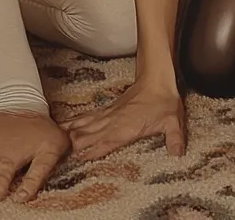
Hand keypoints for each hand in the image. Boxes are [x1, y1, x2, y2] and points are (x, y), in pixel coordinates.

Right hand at [62, 81, 184, 159]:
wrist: (157, 78)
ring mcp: (110, 114)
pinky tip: (67, 124)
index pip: (108, 140)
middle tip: (58, 150)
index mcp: (128, 126)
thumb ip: (175, 137)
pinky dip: (76, 121)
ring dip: (72, 131)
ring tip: (56, 137)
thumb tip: (178, 154)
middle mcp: (115, 120)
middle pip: (91, 133)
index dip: (95, 148)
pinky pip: (89, 116)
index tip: (80, 156)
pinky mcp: (109, 109)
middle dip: (75, 142)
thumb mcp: (174, 120)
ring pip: (87, 124)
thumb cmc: (164, 101)